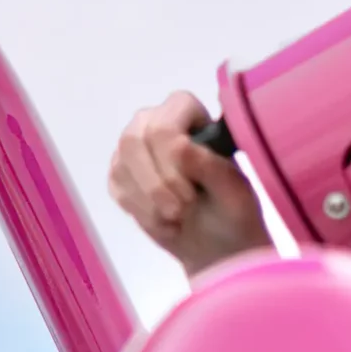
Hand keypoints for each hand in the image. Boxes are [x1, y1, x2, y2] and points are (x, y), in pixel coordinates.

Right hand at [107, 91, 271, 275]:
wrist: (219, 241)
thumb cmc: (232, 209)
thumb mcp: (233, 190)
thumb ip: (209, 166)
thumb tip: (179, 147)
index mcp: (186, 110)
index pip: (164, 123)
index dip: (172, 157)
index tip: (193, 190)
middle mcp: (153, 120)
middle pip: (133, 141)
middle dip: (157, 185)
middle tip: (182, 210)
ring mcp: (132, 148)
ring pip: (121, 168)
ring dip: (150, 203)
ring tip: (179, 218)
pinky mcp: (120, 175)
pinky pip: (117, 190)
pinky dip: (143, 213)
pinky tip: (166, 222)